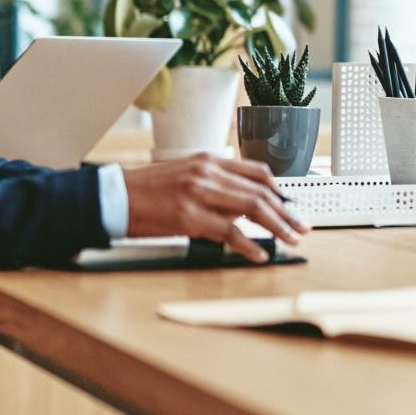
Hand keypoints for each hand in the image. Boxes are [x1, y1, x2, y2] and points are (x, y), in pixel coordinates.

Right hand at [122, 155, 308, 262]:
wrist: (114, 197)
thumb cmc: (146, 190)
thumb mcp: (185, 175)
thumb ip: (215, 185)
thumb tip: (243, 208)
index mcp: (210, 160)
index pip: (257, 172)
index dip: (280, 190)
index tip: (293, 204)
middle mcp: (208, 172)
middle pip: (261, 192)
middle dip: (287, 212)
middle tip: (302, 227)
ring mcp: (200, 194)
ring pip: (252, 209)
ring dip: (277, 227)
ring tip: (290, 240)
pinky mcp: (189, 217)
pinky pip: (229, 232)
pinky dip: (249, 245)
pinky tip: (259, 254)